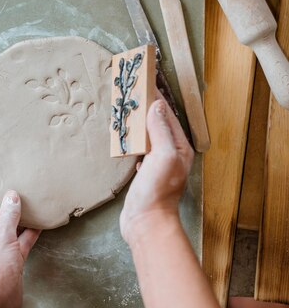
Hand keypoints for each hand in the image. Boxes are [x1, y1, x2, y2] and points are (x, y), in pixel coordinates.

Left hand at [0, 167, 41, 307]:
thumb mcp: (0, 237)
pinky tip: (41, 220)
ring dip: (17, 212)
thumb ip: (9, 215)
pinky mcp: (10, 259)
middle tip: (10, 175)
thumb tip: (12, 196)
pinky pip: (20, 239)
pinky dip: (30, 231)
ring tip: (30, 194)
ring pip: (7, 224)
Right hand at [120, 98, 193, 245]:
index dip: (158, 100)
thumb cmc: (157, 190)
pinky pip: (142, 151)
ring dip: (141, 125)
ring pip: (150, 138)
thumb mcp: (162, 155)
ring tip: (130, 113)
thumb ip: (161, 130)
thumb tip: (157, 106)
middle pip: (160, 125)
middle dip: (149, 110)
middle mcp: (172, 155)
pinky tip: (129, 140)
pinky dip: (135, 142)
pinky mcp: (146, 174)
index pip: (169, 117)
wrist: (146, 222)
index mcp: (180, 148)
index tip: (147, 85)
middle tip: (135, 95)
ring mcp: (159, 165)